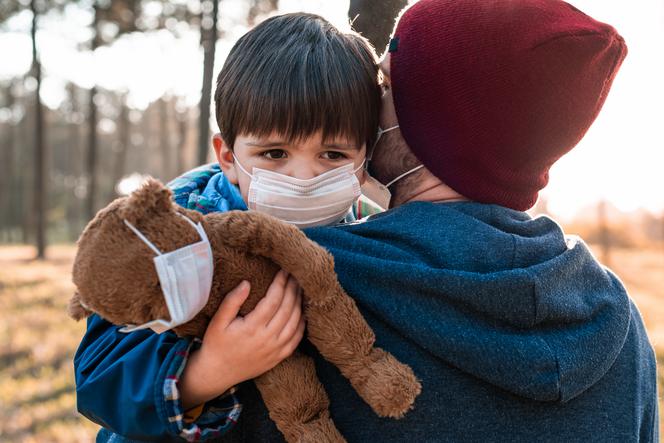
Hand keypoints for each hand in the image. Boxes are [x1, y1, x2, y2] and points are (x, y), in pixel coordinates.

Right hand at [179, 270, 304, 409]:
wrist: (218, 372)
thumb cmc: (217, 343)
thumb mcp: (218, 321)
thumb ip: (232, 301)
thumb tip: (247, 283)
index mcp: (252, 328)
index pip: (273, 300)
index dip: (280, 284)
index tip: (283, 271)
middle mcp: (267, 339)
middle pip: (287, 309)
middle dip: (292, 289)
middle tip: (295, 275)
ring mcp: (275, 349)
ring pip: (295, 322)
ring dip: (299, 304)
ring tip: (299, 289)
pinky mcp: (279, 357)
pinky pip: (297, 338)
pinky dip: (302, 323)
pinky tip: (301, 311)